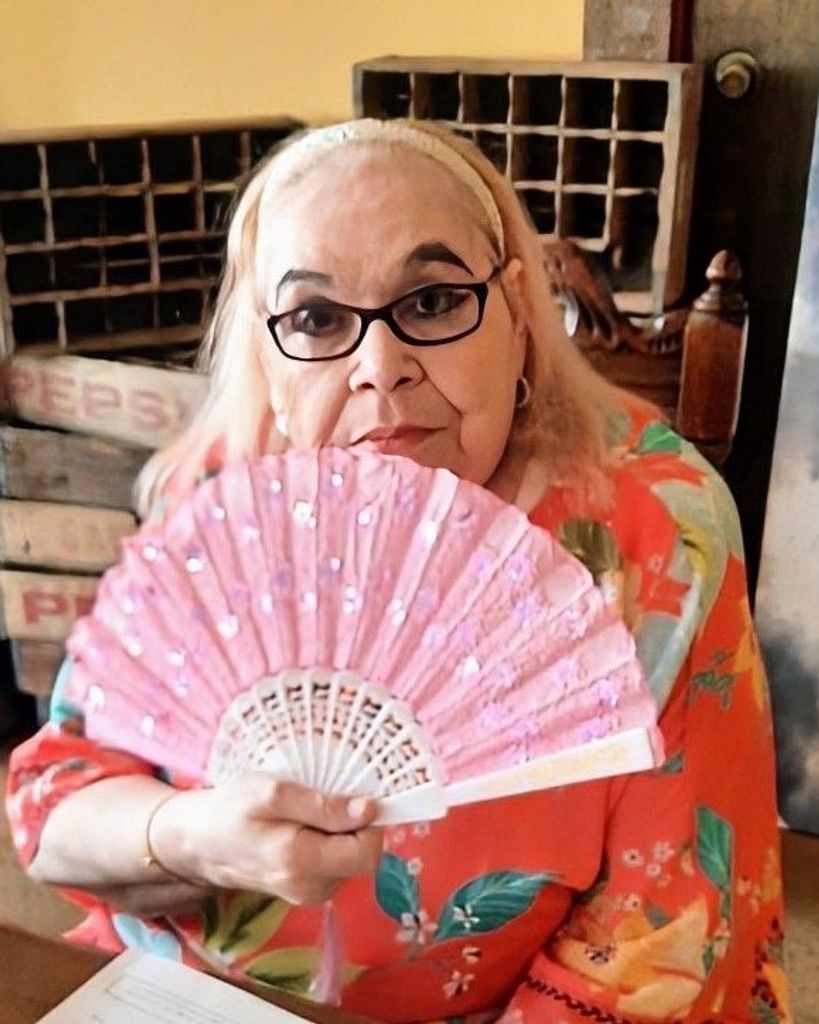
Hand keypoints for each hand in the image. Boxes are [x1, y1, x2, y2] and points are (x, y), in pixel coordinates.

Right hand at [149, 775, 382, 904]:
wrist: (198, 841)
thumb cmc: (231, 809)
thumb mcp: (273, 792)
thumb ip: (323, 805)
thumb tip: (369, 811)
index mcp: (301, 862)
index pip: (368, 853)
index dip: (370, 822)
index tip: (353, 796)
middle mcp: (309, 887)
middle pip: (363, 857)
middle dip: (354, 826)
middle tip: (324, 799)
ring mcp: (307, 893)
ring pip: (350, 860)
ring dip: (340, 833)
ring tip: (306, 812)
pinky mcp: (304, 890)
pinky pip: (335, 864)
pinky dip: (328, 843)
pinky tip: (303, 826)